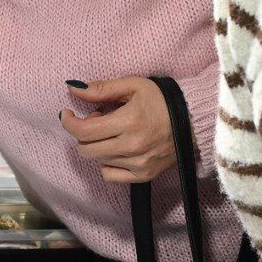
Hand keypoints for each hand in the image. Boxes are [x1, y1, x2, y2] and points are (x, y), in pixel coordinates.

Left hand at [60, 76, 176, 182]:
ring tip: (112, 131)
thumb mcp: (133, 85)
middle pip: (87, 149)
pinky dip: (107, 164)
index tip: (67, 114)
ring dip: (97, 145)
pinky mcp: (144, 175)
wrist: (194, 120)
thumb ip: (101, 89)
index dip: (69, 122)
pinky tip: (116, 150)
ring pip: (98, 161)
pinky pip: (111, 176)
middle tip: (97, 119)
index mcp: (128, 122)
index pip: (83, 131)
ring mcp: (138, 164)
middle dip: (83, 133)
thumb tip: (72, 88)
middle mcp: (132, 147)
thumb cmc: (163, 100)